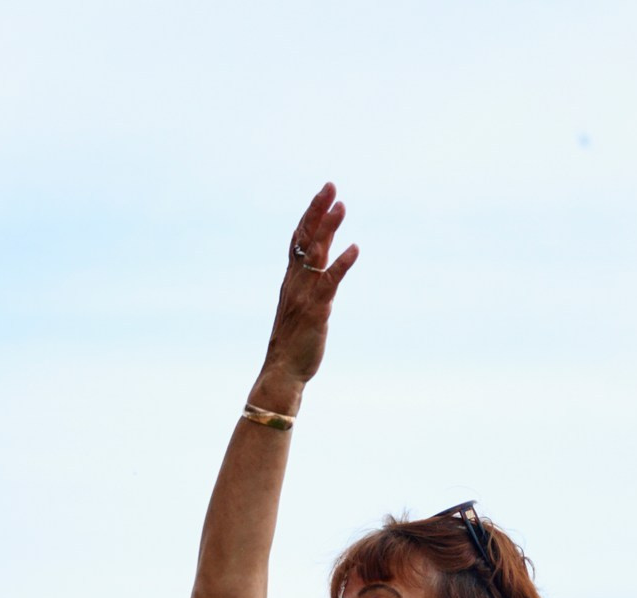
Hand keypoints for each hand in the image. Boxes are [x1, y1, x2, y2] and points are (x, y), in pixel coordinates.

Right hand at [262, 183, 359, 388]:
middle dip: (318, 211)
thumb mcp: (298, 308)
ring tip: (341, 206)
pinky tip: (355, 248)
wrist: (282, 371)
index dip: (310, 215)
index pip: (298, 240)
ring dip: (329, 229)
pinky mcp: (316, 310)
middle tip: (331, 186)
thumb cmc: (293, 343)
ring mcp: (304, 295)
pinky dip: (342, 264)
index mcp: (291, 280)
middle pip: (306, 239)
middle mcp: (295, 282)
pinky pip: (329, 282)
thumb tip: (321, 273)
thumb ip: (307, 288)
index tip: (323, 194)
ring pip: (316, 254)